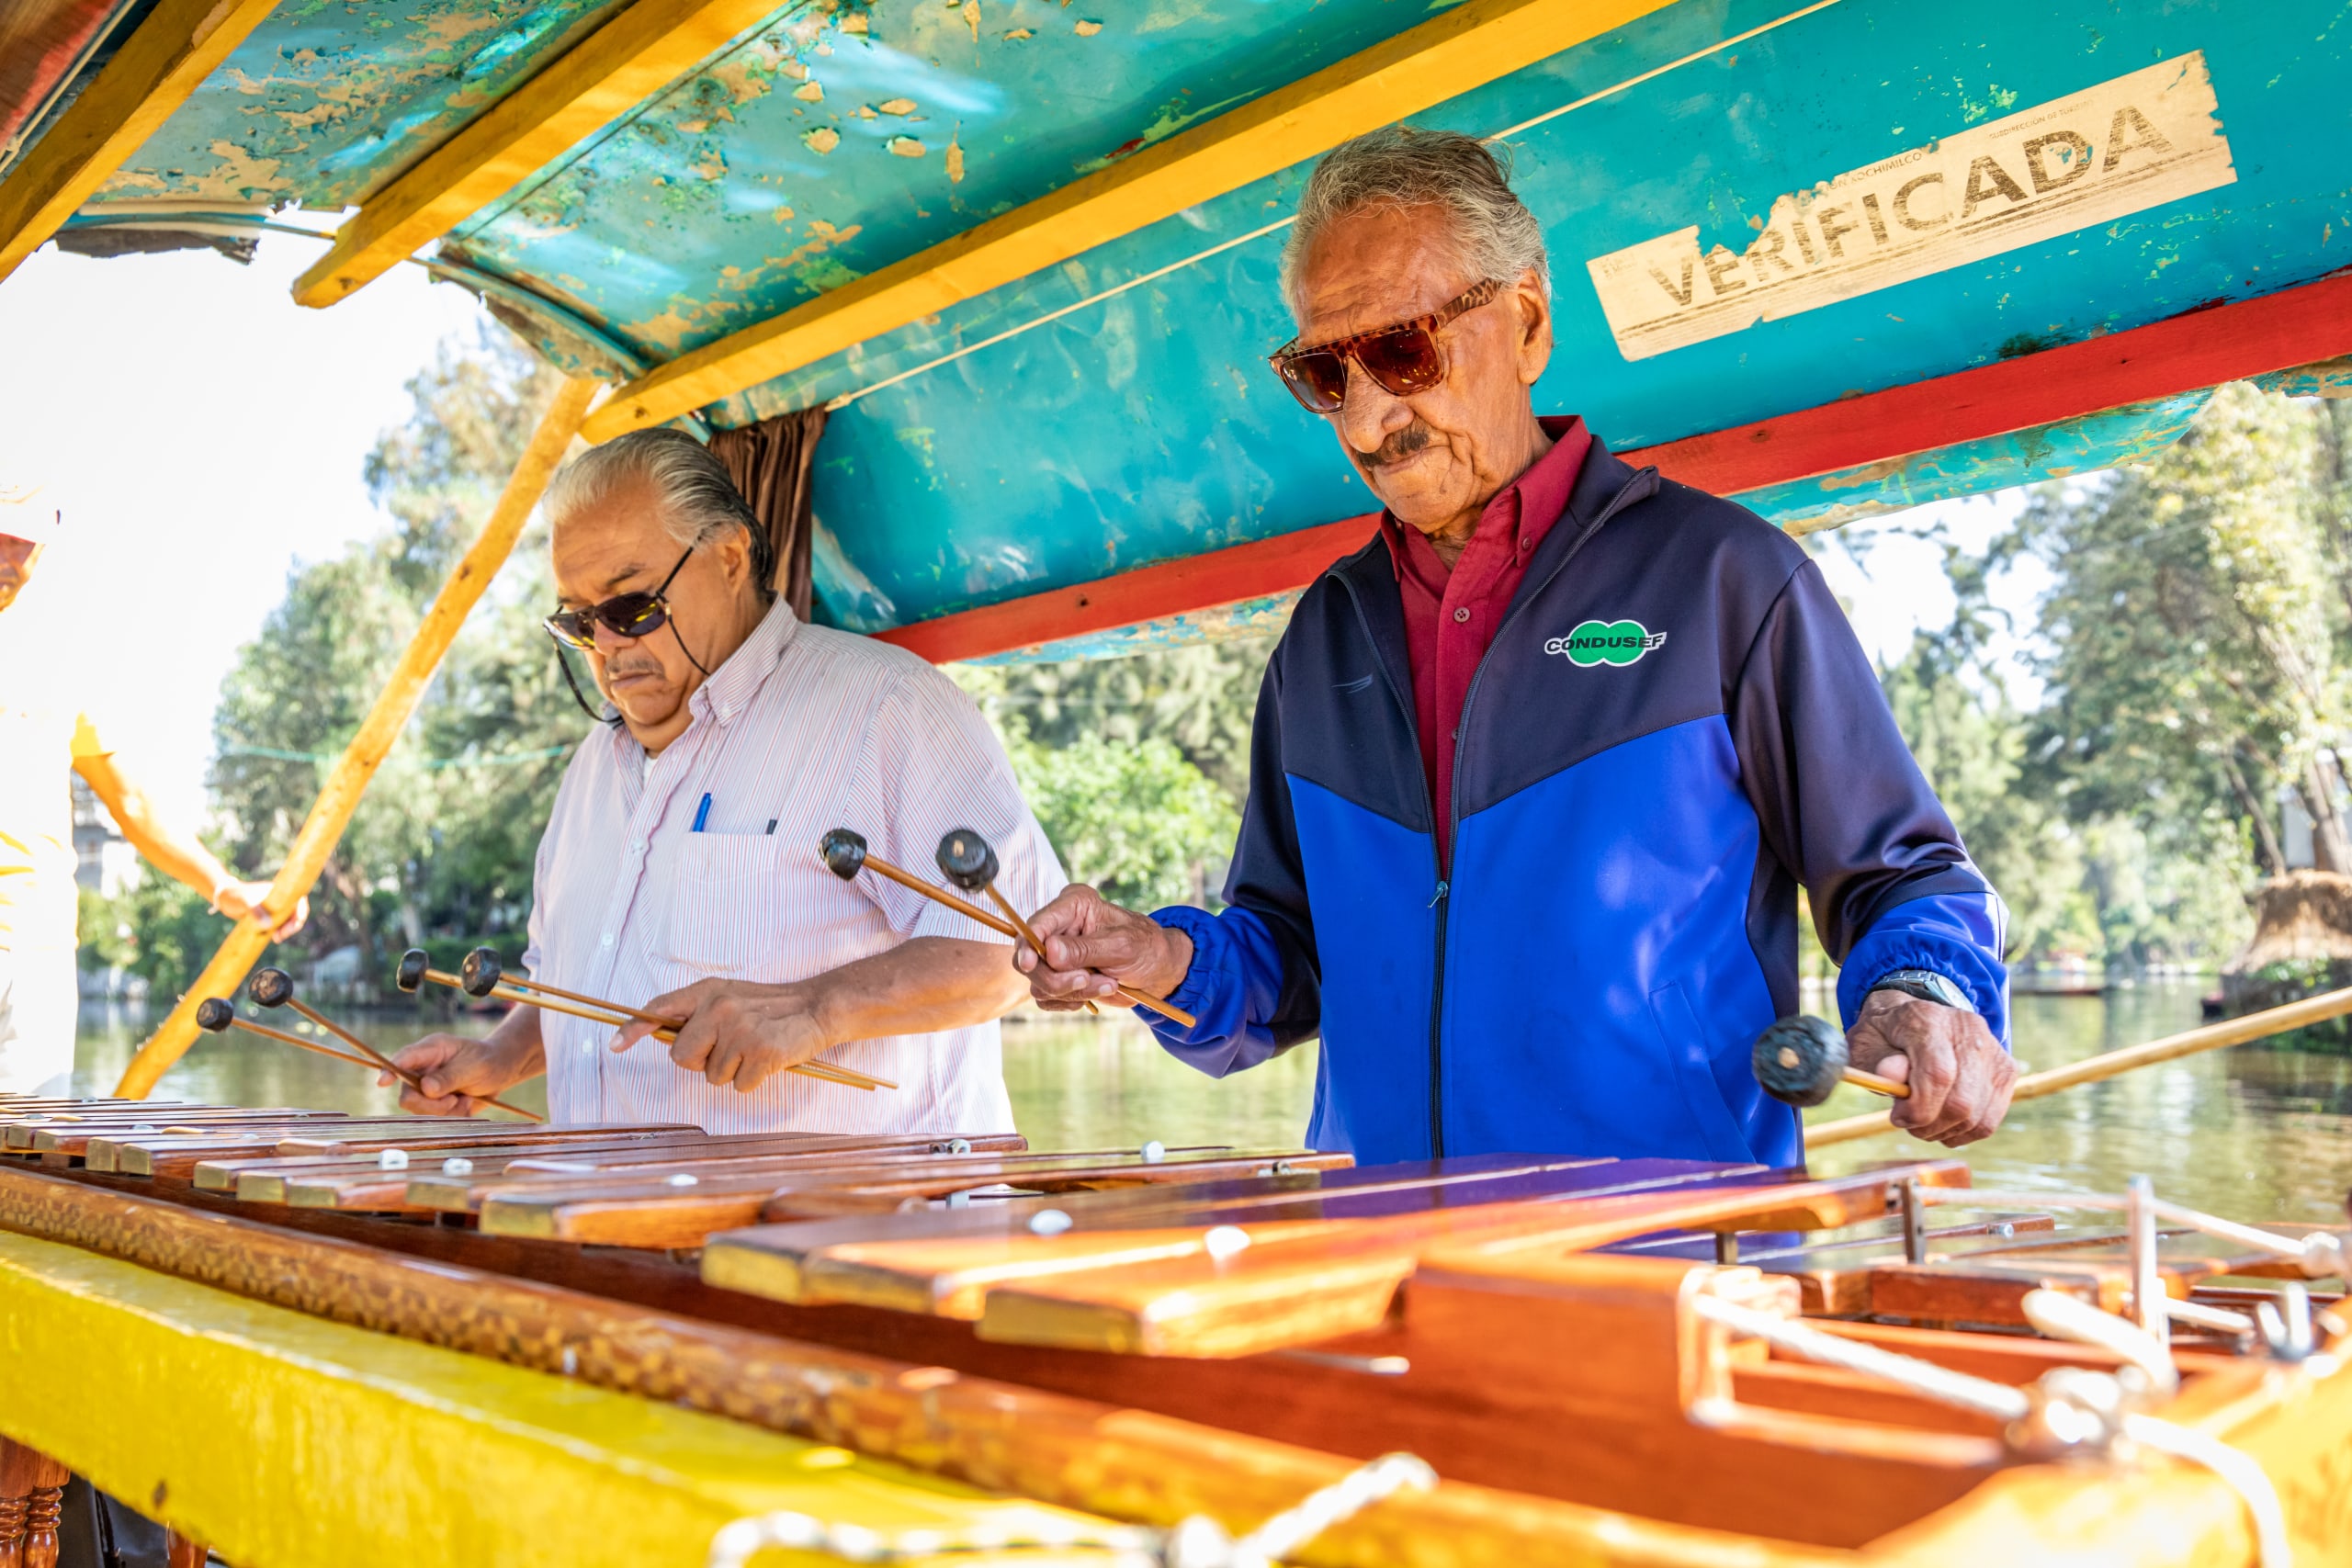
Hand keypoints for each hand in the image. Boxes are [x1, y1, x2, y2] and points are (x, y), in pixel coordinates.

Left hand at [213, 877, 308, 940]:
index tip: (293, 925)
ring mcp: (276, 908)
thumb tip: (269, 926)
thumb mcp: (245, 903)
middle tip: (282, 935)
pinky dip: (280, 932)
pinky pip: (281, 924)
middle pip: (297, 912)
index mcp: (280, 891)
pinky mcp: (269, 916)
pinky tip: (274, 938)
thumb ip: (256, 912)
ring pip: (289, 920)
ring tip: (277, 939)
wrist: (225, 899)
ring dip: (287, 930)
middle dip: (294, 925)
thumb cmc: (236, 897)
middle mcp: (281, 899)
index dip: (300, 913)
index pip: (299, 900)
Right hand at [381, 1032, 530, 1116]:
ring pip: (420, 1111)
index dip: (390, 1070)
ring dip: (446, 1111)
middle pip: (408, 1096)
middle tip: (453, 1100)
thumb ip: (450, 1076)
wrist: (501, 1071)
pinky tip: (466, 1103)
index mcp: (430, 1051)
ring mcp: (426, 1089)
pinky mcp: (434, 1104)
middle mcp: (422, 1070)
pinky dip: (453, 1116)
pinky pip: (435, 1119)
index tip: (383, 1082)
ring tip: (465, 1098)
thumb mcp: (473, 1065)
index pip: (403, 1059)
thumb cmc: (488, 1060)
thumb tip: (425, 1088)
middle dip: (430, 1105)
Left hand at [616, 978, 831, 1092]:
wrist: (817, 1007)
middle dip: (701, 1062)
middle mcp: (720, 1007)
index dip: (634, 1027)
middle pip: (682, 1056)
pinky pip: (739, 1085)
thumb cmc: (770, 1009)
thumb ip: (699, 1014)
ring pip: (712, 1075)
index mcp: (709, 992)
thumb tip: (668, 1040)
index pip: (661, 1008)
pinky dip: (754, 1079)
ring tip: (754, 1049)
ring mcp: (741, 1030)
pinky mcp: (762, 1052)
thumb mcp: (731, 997)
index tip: (615, 1044)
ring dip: (732, 1071)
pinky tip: (768, 1060)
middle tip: (729, 1049)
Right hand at [1014, 884, 1191, 1009]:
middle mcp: (1059, 927)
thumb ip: (1084, 949)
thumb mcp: (1121, 946)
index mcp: (1073, 905)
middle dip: (1057, 978)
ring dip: (1072, 991)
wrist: (1157, 970)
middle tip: (1087, 980)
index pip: (1037, 923)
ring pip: (1038, 983)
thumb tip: (1049, 952)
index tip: (1029, 964)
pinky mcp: (1058, 977)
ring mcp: (1055, 955)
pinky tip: (1097, 992)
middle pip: (1029, 958)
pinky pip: (1047, 998)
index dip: (1028, 944)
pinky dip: (1070, 1001)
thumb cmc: (1145, 948)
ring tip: (1108, 984)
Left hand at [1846, 990, 2016, 1146]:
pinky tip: (1943, 1123)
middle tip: (1908, 1123)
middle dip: (1929, 1124)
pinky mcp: (2006, 1070)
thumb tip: (1891, 1076)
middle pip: (1961, 1101)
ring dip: (1945, 1131)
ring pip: (1977, 1116)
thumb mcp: (1866, 1044)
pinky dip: (1963, 1132)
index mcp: (1927, 1018)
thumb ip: (1877, 1061)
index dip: (1919, 1107)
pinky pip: (1989, 1120)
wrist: (1915, 1017)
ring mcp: (1992, 1049)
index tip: (1898, 1117)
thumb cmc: (1886, 1036)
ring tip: (1923, 1122)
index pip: (1938, 1074)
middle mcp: (1967, 1029)